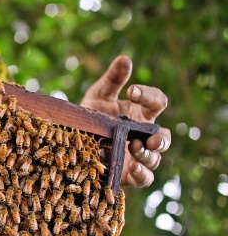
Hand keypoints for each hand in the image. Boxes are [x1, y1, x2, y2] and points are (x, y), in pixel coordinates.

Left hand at [80, 55, 171, 187]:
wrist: (72, 142)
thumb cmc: (92, 115)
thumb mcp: (98, 95)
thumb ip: (113, 79)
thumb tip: (125, 58)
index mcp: (140, 113)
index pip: (156, 102)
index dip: (149, 96)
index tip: (132, 91)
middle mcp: (144, 134)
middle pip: (163, 136)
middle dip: (160, 136)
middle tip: (148, 135)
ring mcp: (138, 155)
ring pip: (155, 157)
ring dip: (149, 153)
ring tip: (134, 146)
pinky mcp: (129, 173)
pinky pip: (146, 178)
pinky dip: (144, 174)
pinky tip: (135, 168)